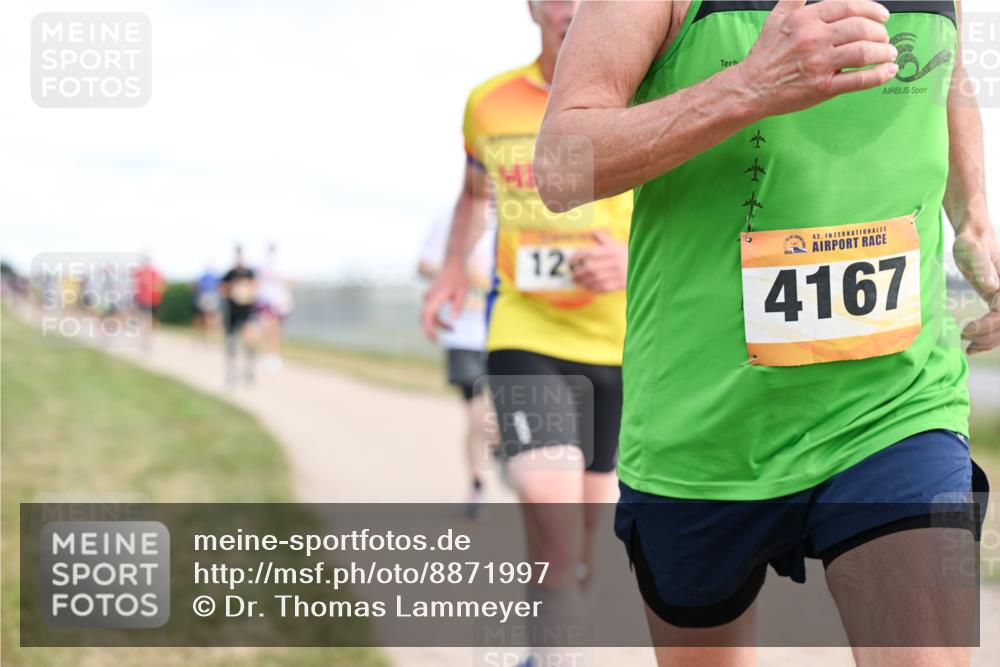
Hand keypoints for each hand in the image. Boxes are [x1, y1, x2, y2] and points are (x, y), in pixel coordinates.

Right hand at [420, 261, 468, 341]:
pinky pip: (431, 311)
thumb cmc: (459, 277)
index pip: (427, 317)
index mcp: (436, 297)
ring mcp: (429, 297)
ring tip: (452, 330)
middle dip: (431, 330)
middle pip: (424, 318)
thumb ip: (458, 306)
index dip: (428, 330)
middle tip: (438, 340)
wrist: (453, 263)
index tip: (434, 339)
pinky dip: (438, 319)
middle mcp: (429, 298)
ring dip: (438, 324)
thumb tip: (454, 321)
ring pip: (429, 316)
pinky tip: (449, 323)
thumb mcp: (463, 293)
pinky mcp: (431, 297)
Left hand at [570, 231, 627, 292]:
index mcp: (612, 250)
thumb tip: (592, 232)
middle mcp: (614, 262)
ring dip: (583, 281)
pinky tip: (587, 287)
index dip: (578, 256)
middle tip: (571, 274)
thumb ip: (603, 239)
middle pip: (591, 268)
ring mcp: (617, 274)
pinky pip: (603, 287)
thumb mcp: (617, 244)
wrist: (646, 265)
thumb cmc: (629, 254)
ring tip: (576, 281)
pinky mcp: (620, 284)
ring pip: (596, 279)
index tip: (571, 260)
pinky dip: (593, 288)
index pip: (591, 253)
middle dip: (578, 272)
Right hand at [736, 0, 898, 118]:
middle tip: (884, 37)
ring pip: (864, 52)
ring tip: (888, 53)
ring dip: (883, 51)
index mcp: (806, 20)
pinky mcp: (823, 88)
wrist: (751, 87)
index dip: (872, 9)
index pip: (849, 7)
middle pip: (861, 28)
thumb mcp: (777, 18)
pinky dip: (879, 75)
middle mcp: (814, 39)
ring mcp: (819, 64)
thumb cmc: (765, 55)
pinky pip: (859, 80)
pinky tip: (888, 70)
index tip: (882, 16)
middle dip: (880, 32)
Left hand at [954, 227, 999, 354]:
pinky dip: (989, 338)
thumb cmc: (971, 244)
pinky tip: (974, 346)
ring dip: (989, 341)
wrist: (974, 238)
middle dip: (988, 337)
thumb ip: (982, 268)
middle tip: (964, 338)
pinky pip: (999, 325)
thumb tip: (993, 286)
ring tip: (969, 347)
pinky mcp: (998, 302)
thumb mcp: (972, 252)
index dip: (987, 327)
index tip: (966, 330)